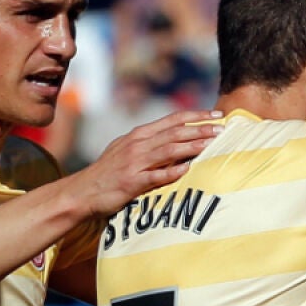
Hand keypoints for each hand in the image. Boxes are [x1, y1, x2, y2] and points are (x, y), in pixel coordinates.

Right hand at [71, 110, 222, 215]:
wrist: (83, 191)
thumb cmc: (108, 172)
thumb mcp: (126, 150)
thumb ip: (148, 143)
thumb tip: (173, 138)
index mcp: (139, 135)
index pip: (173, 119)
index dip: (196, 116)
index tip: (216, 114)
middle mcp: (138, 144)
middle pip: (175, 132)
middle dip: (201, 129)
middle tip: (222, 129)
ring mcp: (135, 162)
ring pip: (169, 150)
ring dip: (192, 147)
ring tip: (212, 145)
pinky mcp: (132, 182)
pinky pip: (156, 176)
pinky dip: (172, 172)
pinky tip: (188, 170)